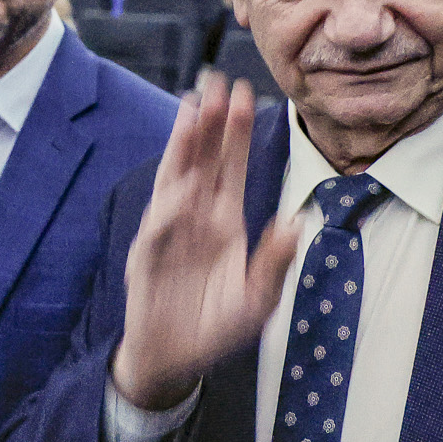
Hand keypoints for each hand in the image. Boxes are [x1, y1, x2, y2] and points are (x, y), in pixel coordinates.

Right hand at [114, 73, 299, 410]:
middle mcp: (194, 218)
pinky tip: (186, 187)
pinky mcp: (147, 257)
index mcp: (222, 221)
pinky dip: (171, 208)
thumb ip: (275, 262)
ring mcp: (168, 233)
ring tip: (192, 110)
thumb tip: (295, 222)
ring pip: (176, 179)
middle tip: (217, 82)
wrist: (173, 359)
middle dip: (209, 122)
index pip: (230, 166)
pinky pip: (160, 228)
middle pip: (202, 160)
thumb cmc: (215, 328)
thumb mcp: (257, 299)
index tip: (245, 95)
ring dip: (184, 145)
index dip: (236, 132)